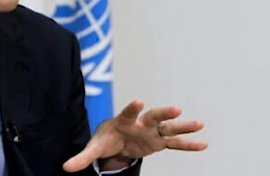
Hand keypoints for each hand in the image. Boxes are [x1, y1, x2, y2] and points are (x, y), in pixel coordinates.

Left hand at [63, 100, 207, 171]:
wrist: (115, 138)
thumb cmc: (105, 139)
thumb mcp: (94, 148)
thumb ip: (82, 158)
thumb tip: (65, 168)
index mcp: (123, 121)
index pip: (128, 113)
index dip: (132, 108)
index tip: (139, 101)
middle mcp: (140, 123)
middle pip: (154, 116)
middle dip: (164, 113)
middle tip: (176, 109)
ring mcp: (152, 132)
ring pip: (169, 128)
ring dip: (183, 126)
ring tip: (200, 123)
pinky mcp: (159, 142)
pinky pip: (175, 144)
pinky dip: (188, 145)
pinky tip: (204, 144)